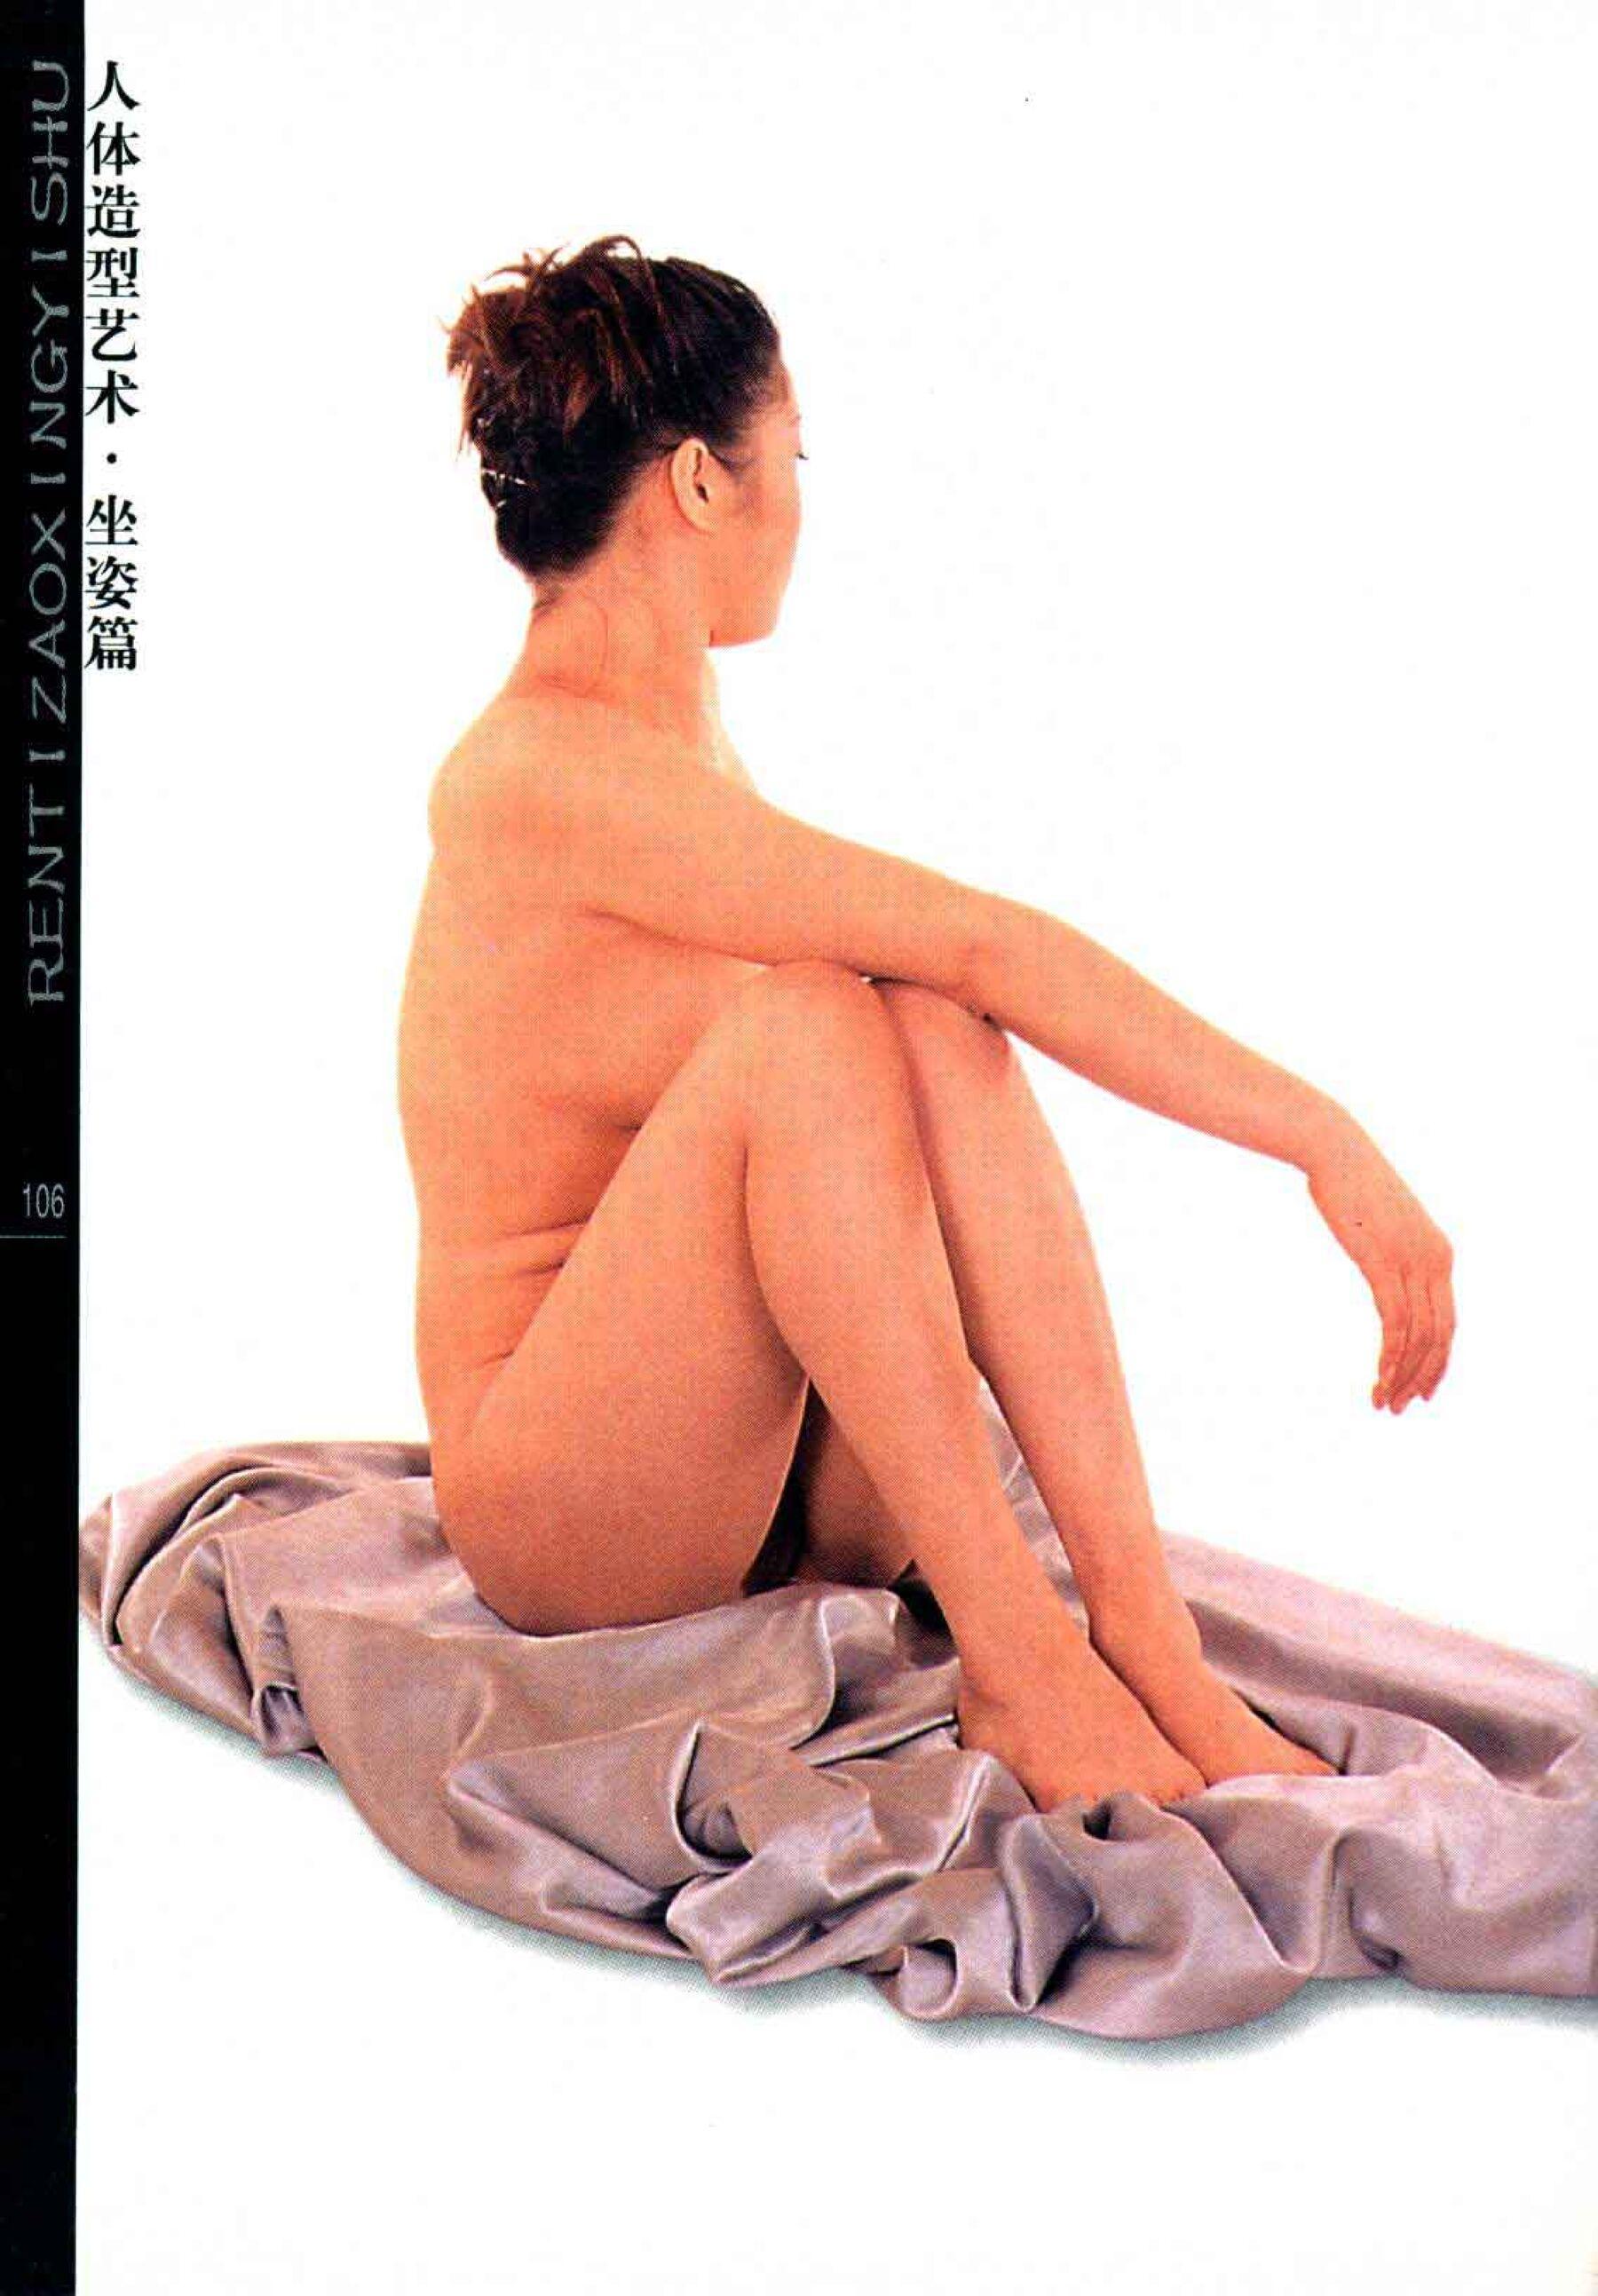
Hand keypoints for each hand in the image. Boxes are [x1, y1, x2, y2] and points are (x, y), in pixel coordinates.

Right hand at [1304, 1115, 1455, 1411]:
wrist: (1335, 1151)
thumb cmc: (1351, 1185)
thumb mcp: (1383, 1225)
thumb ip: (1394, 1252)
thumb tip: (1386, 1270)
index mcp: (1440, 1255)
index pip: (1448, 1323)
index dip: (1437, 1362)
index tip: (1418, 1390)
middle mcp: (1436, 1261)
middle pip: (1440, 1336)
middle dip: (1422, 1377)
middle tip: (1398, 1406)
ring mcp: (1413, 1261)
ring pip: (1418, 1336)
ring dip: (1401, 1375)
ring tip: (1382, 1401)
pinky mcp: (1385, 1262)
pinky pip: (1395, 1322)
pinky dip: (1390, 1355)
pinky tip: (1377, 1376)